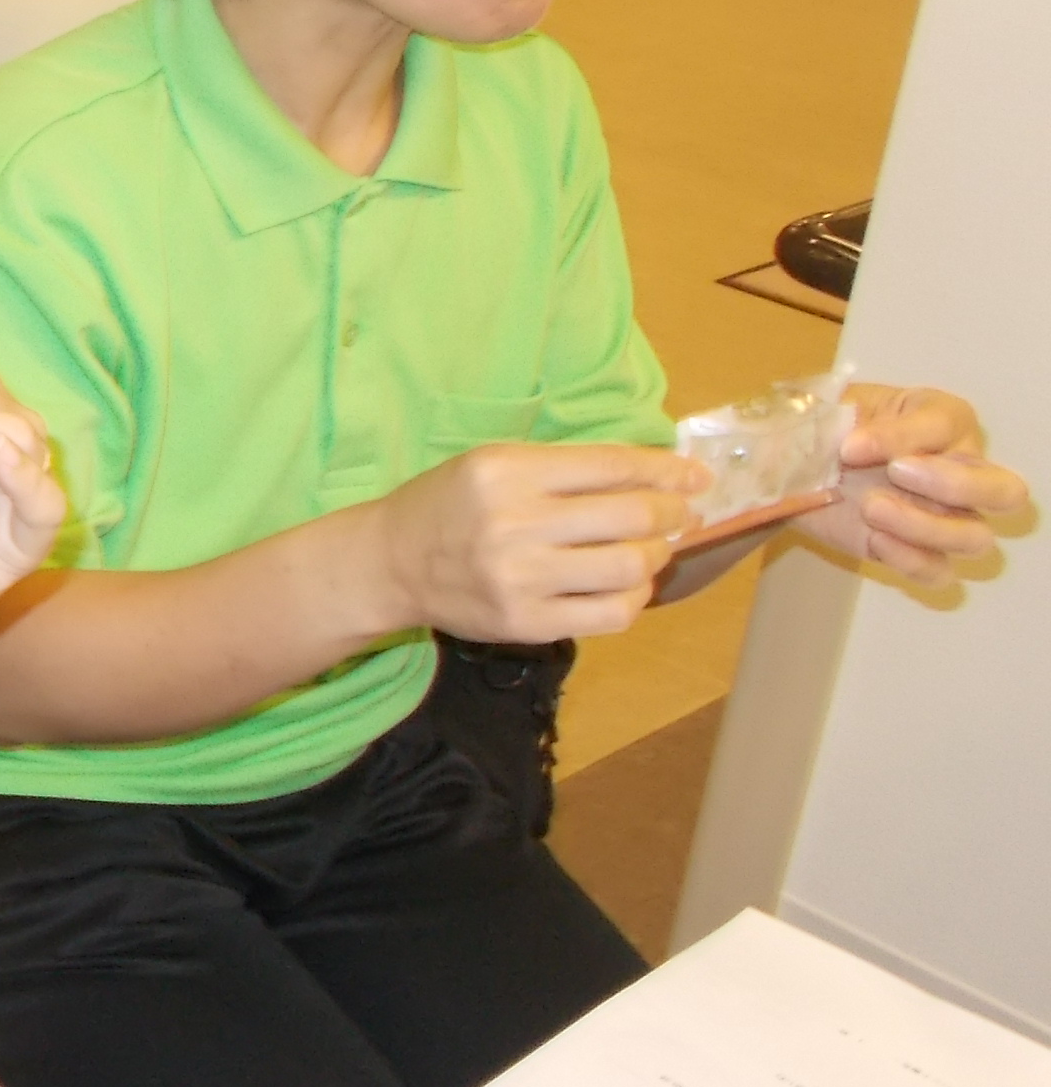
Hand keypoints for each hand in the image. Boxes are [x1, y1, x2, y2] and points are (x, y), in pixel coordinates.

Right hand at [373, 441, 707, 643]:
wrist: (391, 562)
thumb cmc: (450, 505)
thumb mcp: (494, 465)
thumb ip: (562, 468)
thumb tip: (653, 476)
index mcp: (507, 471)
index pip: (610, 466)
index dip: (665, 470)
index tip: (695, 475)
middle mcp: (515, 523)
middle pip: (630, 516)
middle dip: (671, 512)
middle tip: (680, 514)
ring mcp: (521, 578)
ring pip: (628, 567)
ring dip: (656, 556)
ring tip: (652, 549)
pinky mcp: (526, 622)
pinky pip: (610, 614)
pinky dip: (635, 598)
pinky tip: (628, 585)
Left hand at [803, 383, 1026, 584]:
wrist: (797, 464)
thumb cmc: (830, 428)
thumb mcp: (840, 408)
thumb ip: (855, 424)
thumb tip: (857, 448)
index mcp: (946, 422)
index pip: (950, 425)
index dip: (903, 436)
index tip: (851, 445)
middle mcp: (961, 472)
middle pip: (1006, 491)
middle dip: (956, 485)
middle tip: (895, 473)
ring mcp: (946, 518)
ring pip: (976, 538)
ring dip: (925, 526)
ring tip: (870, 508)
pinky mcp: (917, 553)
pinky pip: (939, 571)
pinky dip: (911, 560)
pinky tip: (875, 539)